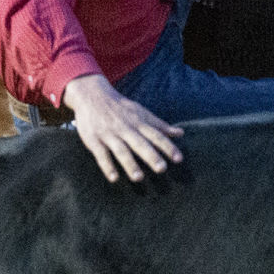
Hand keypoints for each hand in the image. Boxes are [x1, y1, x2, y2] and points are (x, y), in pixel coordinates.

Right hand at [61, 74, 183, 183]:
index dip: (168, 147)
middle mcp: (125, 129)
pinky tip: (114, 178)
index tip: (179, 159)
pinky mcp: (93, 140)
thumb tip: (181, 133)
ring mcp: (109, 135)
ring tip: (139, 178)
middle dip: (151, 156)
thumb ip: (159, 125)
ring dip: (130, 164)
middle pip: (140, 143)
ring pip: (121, 150)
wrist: (92, 95)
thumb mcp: (141, 112)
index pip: (156, 135)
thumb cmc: (121, 108)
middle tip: (162, 169)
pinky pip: (101, 154)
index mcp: (138, 123)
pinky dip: (107, 166)